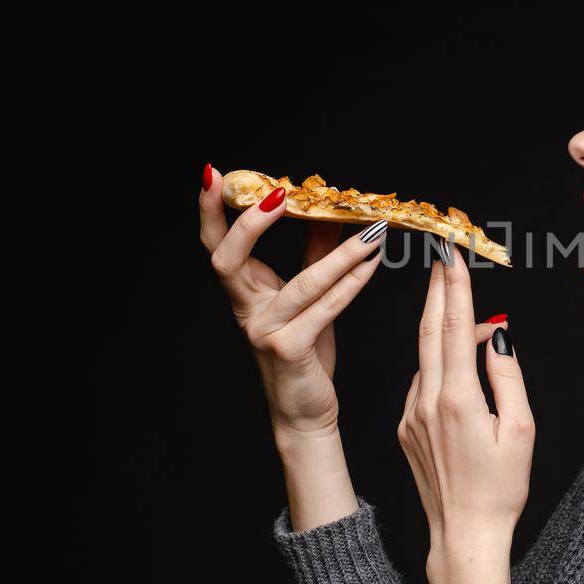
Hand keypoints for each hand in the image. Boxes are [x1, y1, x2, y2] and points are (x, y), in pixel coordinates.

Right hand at [198, 164, 386, 437]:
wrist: (304, 410)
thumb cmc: (303, 352)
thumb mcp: (305, 298)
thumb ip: (314, 255)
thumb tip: (328, 212)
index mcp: (243, 292)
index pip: (217, 245)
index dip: (210, 210)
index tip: (214, 173)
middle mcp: (246, 310)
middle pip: (227, 259)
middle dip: (248, 223)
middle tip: (278, 194)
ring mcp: (265, 331)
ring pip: (300, 284)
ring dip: (340, 254)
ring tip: (371, 231)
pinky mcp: (290, 349)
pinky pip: (325, 308)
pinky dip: (351, 282)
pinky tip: (372, 262)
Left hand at [397, 238, 532, 583]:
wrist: (463, 535)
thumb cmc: (501, 489)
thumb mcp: (521, 430)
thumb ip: (508, 377)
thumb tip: (497, 336)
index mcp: (459, 399)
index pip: (454, 329)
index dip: (455, 288)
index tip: (453, 255)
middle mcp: (427, 402)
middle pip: (429, 332)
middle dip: (437, 291)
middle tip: (442, 256)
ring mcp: (411, 416)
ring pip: (427, 359)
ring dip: (443, 331)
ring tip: (463, 312)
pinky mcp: (406, 429)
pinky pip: (422, 384)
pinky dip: (439, 366)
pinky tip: (457, 369)